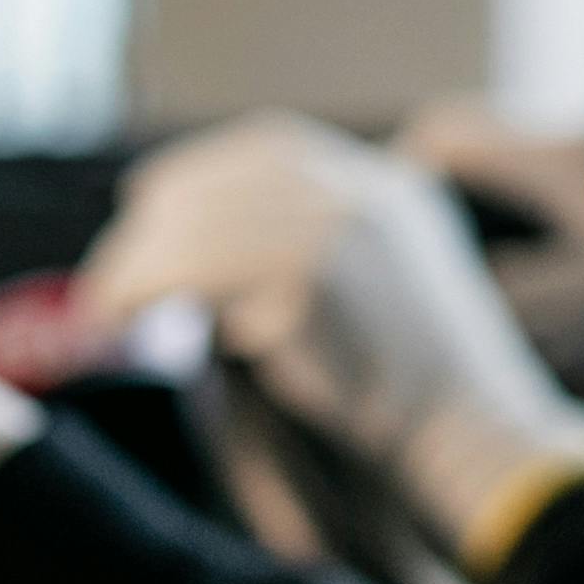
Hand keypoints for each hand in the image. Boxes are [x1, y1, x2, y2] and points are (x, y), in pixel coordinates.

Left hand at [78, 113, 583, 573]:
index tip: (147, 198)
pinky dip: (145, 285)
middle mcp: (368, 193)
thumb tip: (217, 264)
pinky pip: (196, 267)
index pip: (275, 145)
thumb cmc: (427, 399)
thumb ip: (326, 258)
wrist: (475, 438)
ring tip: (109, 305)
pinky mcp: (312, 276)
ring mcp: (343, 227)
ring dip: (137, 261)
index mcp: (392, 191)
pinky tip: (125, 314)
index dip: (201, 167)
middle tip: (112, 272)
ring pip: (201, 223)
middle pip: (226, 177)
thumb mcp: (391, 297)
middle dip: (156, 218)